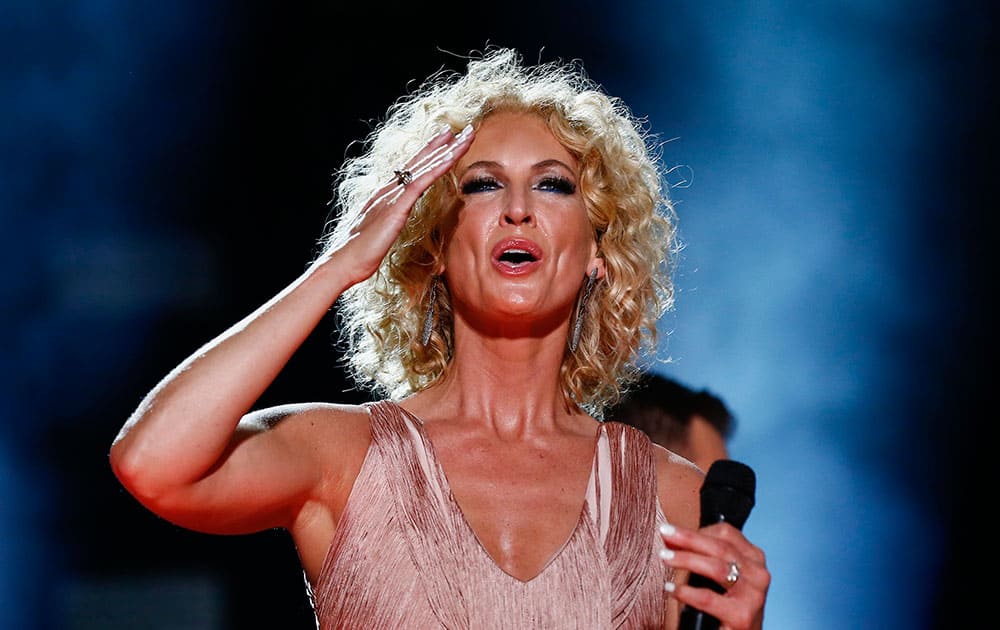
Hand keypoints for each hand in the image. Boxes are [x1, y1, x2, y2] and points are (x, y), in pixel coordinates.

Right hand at [323, 124, 474, 283]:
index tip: (446, 138)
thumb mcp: (378, 231)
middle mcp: (389, 189)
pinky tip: (450, 158)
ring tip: (466, 136)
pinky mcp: (396, 207)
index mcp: (385, 194)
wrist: (343, 261)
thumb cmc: (359, 253)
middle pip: (421, 161)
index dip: (431, 151)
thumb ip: (388, 219)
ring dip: (448, 151)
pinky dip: (437, 169)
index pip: (412, 168)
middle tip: (464, 129)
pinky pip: (420, 184)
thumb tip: (394, 217)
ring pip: (425, 167)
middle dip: (444, 144)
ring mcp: (392, 196)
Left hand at [659, 520, 769, 629]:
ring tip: (665, 558)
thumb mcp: (716, 575)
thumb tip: (670, 537)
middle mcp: (758, 574)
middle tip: (664, 533)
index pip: (726, 533)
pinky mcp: (742, 617)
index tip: (672, 530)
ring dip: (687, 559)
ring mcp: (753, 596)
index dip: (696, 530)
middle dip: (688, 538)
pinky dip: (686, 592)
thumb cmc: (724, 605)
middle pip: (720, 547)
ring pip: (716, 568)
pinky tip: (671, 588)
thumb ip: (700, 554)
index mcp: (754, 559)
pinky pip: (707, 598)